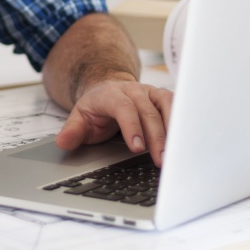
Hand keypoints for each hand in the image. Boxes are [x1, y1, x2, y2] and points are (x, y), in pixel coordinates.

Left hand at [55, 77, 173, 165]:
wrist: (108, 88)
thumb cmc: (96, 108)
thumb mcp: (79, 118)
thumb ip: (72, 131)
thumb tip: (63, 143)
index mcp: (112, 94)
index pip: (124, 108)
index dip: (132, 127)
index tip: (137, 148)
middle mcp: (134, 91)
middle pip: (148, 112)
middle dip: (156, 137)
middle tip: (161, 160)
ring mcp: (150, 93)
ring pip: (167, 107)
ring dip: (173, 131)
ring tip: (177, 154)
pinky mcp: (163, 98)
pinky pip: (177, 107)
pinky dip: (182, 123)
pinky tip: (186, 142)